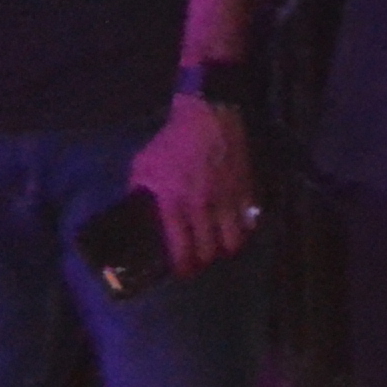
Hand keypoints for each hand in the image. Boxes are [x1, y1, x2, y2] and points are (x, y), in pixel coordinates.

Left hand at [132, 96, 254, 276]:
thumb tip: (136, 210)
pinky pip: (250, 219)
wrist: (209, 115)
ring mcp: (228, 199)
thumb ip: (139, 192)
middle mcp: (202, 207)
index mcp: (174, 204)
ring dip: (227, 248)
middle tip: (199, 261)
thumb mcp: (143, 165)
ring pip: (235, 240)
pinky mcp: (247, 188)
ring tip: (220, 245)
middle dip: (204, 261)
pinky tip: (237, 225)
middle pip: (210, 251)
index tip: (182, 271)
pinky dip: (244, 228)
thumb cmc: (172, 140)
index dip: (182, 267)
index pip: (181, 249)